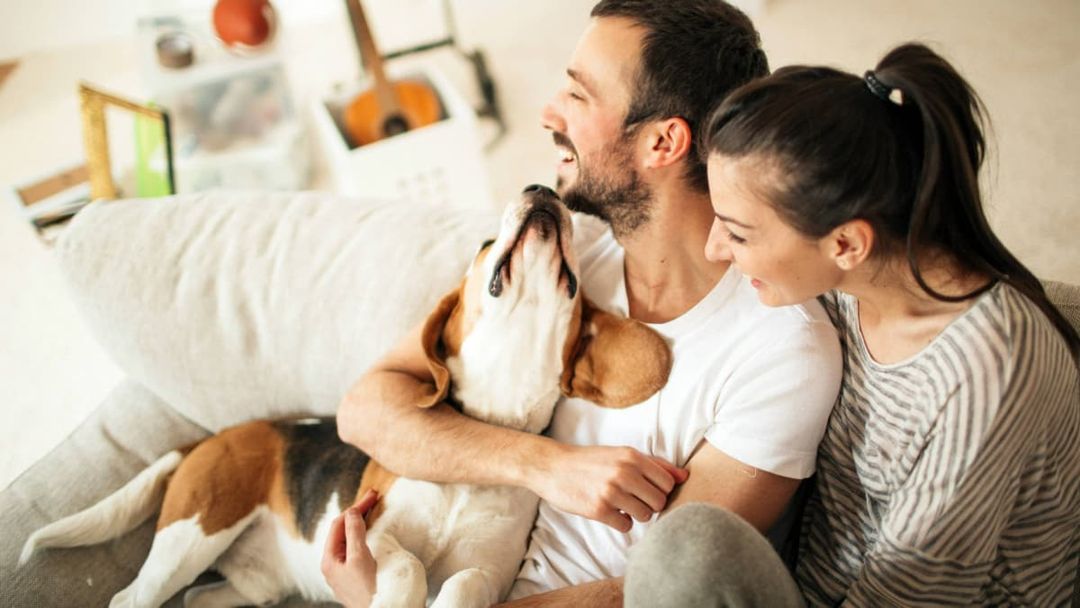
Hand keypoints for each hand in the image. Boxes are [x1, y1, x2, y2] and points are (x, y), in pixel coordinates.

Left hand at [321, 490, 379, 607]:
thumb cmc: (369, 589)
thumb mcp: (360, 557)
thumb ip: (354, 533)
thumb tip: (351, 512)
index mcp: (329, 559)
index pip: (339, 524)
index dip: (355, 507)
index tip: (372, 495)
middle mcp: (333, 565)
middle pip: (342, 530)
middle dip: (357, 512)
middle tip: (373, 497)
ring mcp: (342, 571)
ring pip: (349, 540)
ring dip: (360, 523)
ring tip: (371, 509)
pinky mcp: (353, 576)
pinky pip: (355, 549)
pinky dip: (363, 536)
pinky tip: (371, 532)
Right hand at [532, 444, 688, 531]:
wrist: (553, 467)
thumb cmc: (591, 461)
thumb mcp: (622, 455)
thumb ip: (654, 465)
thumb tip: (684, 476)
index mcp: (632, 456)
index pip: (668, 483)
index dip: (660, 490)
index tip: (646, 490)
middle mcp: (624, 472)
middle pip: (660, 502)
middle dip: (650, 504)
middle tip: (633, 499)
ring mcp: (611, 491)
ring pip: (646, 516)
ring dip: (636, 514)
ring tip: (621, 505)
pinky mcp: (599, 509)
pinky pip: (626, 526)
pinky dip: (621, 522)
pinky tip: (609, 512)